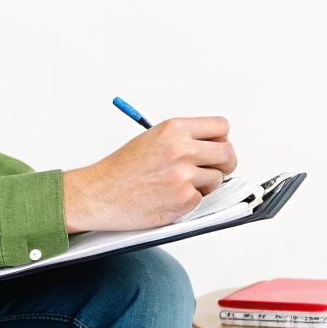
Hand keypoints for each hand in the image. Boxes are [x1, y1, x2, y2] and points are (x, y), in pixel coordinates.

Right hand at [62, 116, 237, 232]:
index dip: (222, 138)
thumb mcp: (152, 138)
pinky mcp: (183, 200)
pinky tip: (169, 196)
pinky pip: (202, 199)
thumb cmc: (120, 169)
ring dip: (205, 184)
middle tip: (216, 168)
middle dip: (225, 163)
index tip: (218, 146)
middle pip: (228, 153)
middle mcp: (182, 149)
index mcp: (174, 129)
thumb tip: (212, 145)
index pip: (221, 127)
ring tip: (178, 184)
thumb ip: (182, 138)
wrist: (98, 194)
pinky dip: (190, 200)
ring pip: (218, 178)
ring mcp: (184, 175)